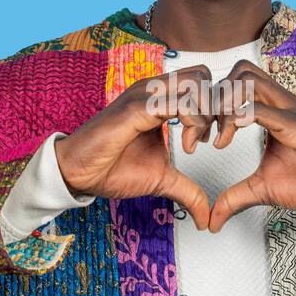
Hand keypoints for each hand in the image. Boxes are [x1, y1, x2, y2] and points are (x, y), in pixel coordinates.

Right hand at [53, 65, 216, 229]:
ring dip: (206, 113)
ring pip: (195, 82)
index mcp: (161, 98)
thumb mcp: (162, 180)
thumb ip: (189, 192)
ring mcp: (144, 95)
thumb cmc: (112, 168)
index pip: (204, 83)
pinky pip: (177, 101)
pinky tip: (188, 147)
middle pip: (204, 76)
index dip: (218, 110)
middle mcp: (154, 89)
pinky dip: (193, 122)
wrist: (78, 174)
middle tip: (213, 139)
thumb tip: (206, 219)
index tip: (216, 140)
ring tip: (197, 143)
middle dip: (217, 107)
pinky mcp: (135, 108)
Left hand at [206, 59, 295, 232]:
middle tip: (203, 134)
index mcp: (272, 110)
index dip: (210, 106)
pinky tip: (228, 139)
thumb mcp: (262, 190)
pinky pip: (264, 109)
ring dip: (224, 106)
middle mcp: (281, 103)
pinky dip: (241, 117)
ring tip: (219, 139)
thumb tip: (212, 219)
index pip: (234, 85)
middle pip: (238, 73)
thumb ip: (234, 197)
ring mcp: (290, 111)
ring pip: (248, 81)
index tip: (199, 138)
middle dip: (213, 99)